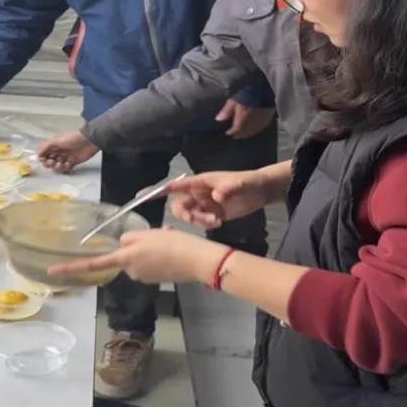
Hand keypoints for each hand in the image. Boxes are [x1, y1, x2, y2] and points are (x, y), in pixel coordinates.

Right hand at [37, 131, 98, 171]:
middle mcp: (58, 151)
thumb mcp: (57, 140)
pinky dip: (65, 168)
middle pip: (49, 160)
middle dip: (49, 163)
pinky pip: (65, 168)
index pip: (43, 152)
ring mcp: (65, 157)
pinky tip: (68, 164)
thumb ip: (46, 146)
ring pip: (56, 165)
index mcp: (54, 144)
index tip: (43, 159)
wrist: (89, 141)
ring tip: (61, 164)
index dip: (42, 157)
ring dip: (57, 166)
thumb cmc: (73, 138)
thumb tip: (37, 153)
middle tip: (52, 162)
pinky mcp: (72, 162)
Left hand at [48, 228, 228, 284]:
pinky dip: (157, 254)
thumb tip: (124, 246)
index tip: (52, 272)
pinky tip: (171, 247)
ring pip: (138, 256)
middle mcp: (130, 270)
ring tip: (166, 240)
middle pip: (123, 254)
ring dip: (148, 248)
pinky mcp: (155, 278)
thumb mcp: (147, 234)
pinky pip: (149, 262)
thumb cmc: (172, 243)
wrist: (197, 260)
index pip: (93, 263)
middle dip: (135, 246)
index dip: (72, 267)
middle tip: (155, 235)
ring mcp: (143, 276)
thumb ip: (129, 239)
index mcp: (125, 257)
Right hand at [166, 169, 282, 228]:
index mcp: (199, 182)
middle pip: (179, 205)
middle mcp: (198, 194)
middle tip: (198, 219)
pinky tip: (219, 223)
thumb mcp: (239, 182)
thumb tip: (215, 197)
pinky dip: (206, 225)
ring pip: (190, 216)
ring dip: (199, 221)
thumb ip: (227, 188)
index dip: (159, 190)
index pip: (175, 185)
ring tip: (216, 221)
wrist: (262, 191)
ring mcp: (205, 205)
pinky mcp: (214, 215)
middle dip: (185, 214)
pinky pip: (202, 223)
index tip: (144, 195)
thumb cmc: (248, 181)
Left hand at [216, 100, 275, 138]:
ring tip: (242, 128)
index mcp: (239, 125)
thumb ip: (226, 111)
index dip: (229, 131)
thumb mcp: (233, 102)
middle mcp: (249, 129)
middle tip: (234, 130)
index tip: (227, 130)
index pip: (233, 132)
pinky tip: (252, 124)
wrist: (265, 94)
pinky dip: (253, 128)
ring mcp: (258, 127)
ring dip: (245, 132)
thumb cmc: (246, 97)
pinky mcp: (265, 123)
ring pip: (250, 133)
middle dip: (237, 133)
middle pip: (241, 135)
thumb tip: (217, 119)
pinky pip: (257, 129)